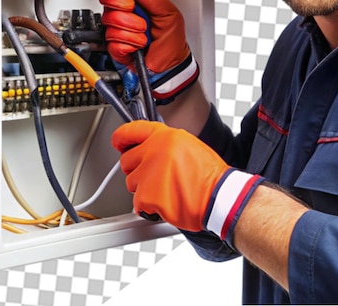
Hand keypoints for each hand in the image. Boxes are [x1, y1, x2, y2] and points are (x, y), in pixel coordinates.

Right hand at [100, 0, 198, 103]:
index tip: (130, 4)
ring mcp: (117, 33)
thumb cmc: (170, 39)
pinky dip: (131, 47)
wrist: (170, 63)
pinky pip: (115, 45)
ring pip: (112, 29)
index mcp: (132, 4)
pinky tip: (138, 47)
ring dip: (134, 35)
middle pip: (108, 11)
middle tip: (142, 25)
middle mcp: (121, 16)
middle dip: (129, 19)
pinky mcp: (115, 49)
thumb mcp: (169, 13)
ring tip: (144, 38)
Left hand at [112, 121, 262, 239]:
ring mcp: (149, 173)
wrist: (219, 197)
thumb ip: (164, 144)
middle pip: (126, 161)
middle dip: (136, 171)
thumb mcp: (188, 145)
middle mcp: (154, 151)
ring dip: (144, 190)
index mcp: (164, 136)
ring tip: (166, 191)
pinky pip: (138, 204)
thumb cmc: (208, 175)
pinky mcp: (148, 196)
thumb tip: (149, 148)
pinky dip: (149, 208)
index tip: (118, 142)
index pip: (131, 130)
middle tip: (153, 178)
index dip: (121, 137)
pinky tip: (166, 203)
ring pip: (131, 183)